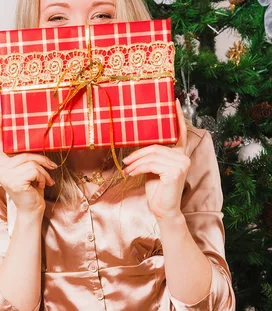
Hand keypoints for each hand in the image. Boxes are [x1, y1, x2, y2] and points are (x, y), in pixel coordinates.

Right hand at [0, 111, 56, 213]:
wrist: (31, 209)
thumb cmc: (31, 188)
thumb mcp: (27, 170)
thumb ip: (25, 158)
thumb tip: (35, 143)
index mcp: (1, 163)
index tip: (0, 112)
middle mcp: (0, 168)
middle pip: (24, 152)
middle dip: (41, 159)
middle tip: (51, 167)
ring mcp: (5, 175)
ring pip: (31, 162)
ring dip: (44, 172)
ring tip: (46, 181)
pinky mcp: (14, 181)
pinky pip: (34, 170)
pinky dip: (43, 177)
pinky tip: (40, 186)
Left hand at [122, 99, 189, 220]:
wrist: (163, 210)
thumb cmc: (157, 190)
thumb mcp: (153, 170)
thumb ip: (152, 157)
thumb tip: (137, 148)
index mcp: (180, 155)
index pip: (180, 133)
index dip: (177, 117)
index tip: (174, 100)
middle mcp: (184, 157)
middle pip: (157, 147)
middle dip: (138, 154)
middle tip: (126, 162)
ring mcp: (181, 164)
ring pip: (152, 156)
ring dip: (136, 163)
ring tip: (127, 170)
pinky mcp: (175, 172)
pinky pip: (151, 164)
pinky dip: (138, 168)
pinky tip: (131, 174)